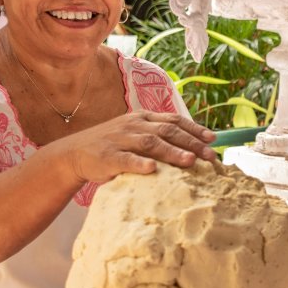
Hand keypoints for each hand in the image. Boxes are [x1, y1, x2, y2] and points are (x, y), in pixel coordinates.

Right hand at [57, 112, 217, 183]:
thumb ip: (158, 137)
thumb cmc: (112, 147)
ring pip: (150, 143)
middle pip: (167, 131)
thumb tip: (192, 147)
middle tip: (210, 155)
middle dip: (191, 142)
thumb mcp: (135, 135)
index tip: (212, 139)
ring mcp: (120, 139)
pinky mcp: (107, 156)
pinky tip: (152, 169)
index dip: (194, 129)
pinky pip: (126, 159)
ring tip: (190, 160)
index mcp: (142, 118)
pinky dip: (140, 163)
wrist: (74, 153)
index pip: (173, 120)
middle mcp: (134, 125)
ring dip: (172, 151)